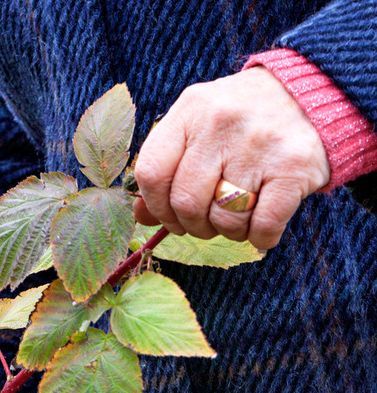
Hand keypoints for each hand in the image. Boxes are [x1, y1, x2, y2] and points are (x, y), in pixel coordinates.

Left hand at [133, 67, 329, 249]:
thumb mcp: (199, 128)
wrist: (312, 92)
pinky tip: (262, 228)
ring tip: (240, 215)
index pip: (151, 172)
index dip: (156, 207)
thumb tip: (141, 217)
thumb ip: (168, 167)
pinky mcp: (293, 166)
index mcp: (191, 110)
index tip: (171, 216)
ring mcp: (259, 144)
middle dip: (193, 225)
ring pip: (224, 219)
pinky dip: (260, 238)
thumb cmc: (242, 121)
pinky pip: (262, 226)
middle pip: (185, 202)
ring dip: (229, 231)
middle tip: (208, 222)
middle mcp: (221, 122)